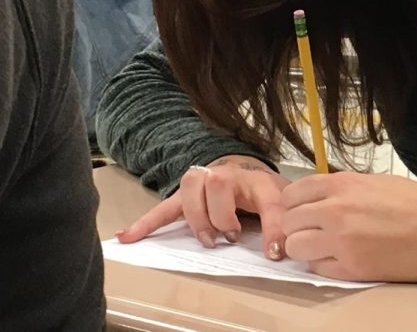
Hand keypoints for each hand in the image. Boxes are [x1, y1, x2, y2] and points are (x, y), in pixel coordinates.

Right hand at [116, 155, 291, 259]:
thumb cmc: (260, 192)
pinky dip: (146, 223)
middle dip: (222, 215)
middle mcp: (226, 174)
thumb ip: (279, 224)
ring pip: (190, 186)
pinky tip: (127, 237)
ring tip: (206, 238)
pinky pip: (163, 208)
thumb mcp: (278, 204)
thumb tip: (278, 252)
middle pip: (217, 182)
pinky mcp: (183, 196)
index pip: (267, 200)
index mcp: (256, 179)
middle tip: (230, 235)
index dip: (272, 228)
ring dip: (196, 216)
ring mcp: (202, 182)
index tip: (273, 251)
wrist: (244, 174)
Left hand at [281, 171, 416, 281]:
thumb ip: (342, 189)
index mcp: (342, 184)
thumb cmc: (415, 202)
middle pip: (288, 222)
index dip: (294, 205)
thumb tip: (319, 200)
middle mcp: (335, 211)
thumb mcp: (373, 181)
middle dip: (296, 227)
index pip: (292, 194)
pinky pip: (317, 269)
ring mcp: (342, 241)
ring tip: (323, 247)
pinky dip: (323, 265)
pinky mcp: (352, 268)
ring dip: (305, 248)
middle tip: (312, 231)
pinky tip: (340, 259)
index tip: (302, 211)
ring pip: (295, 248)